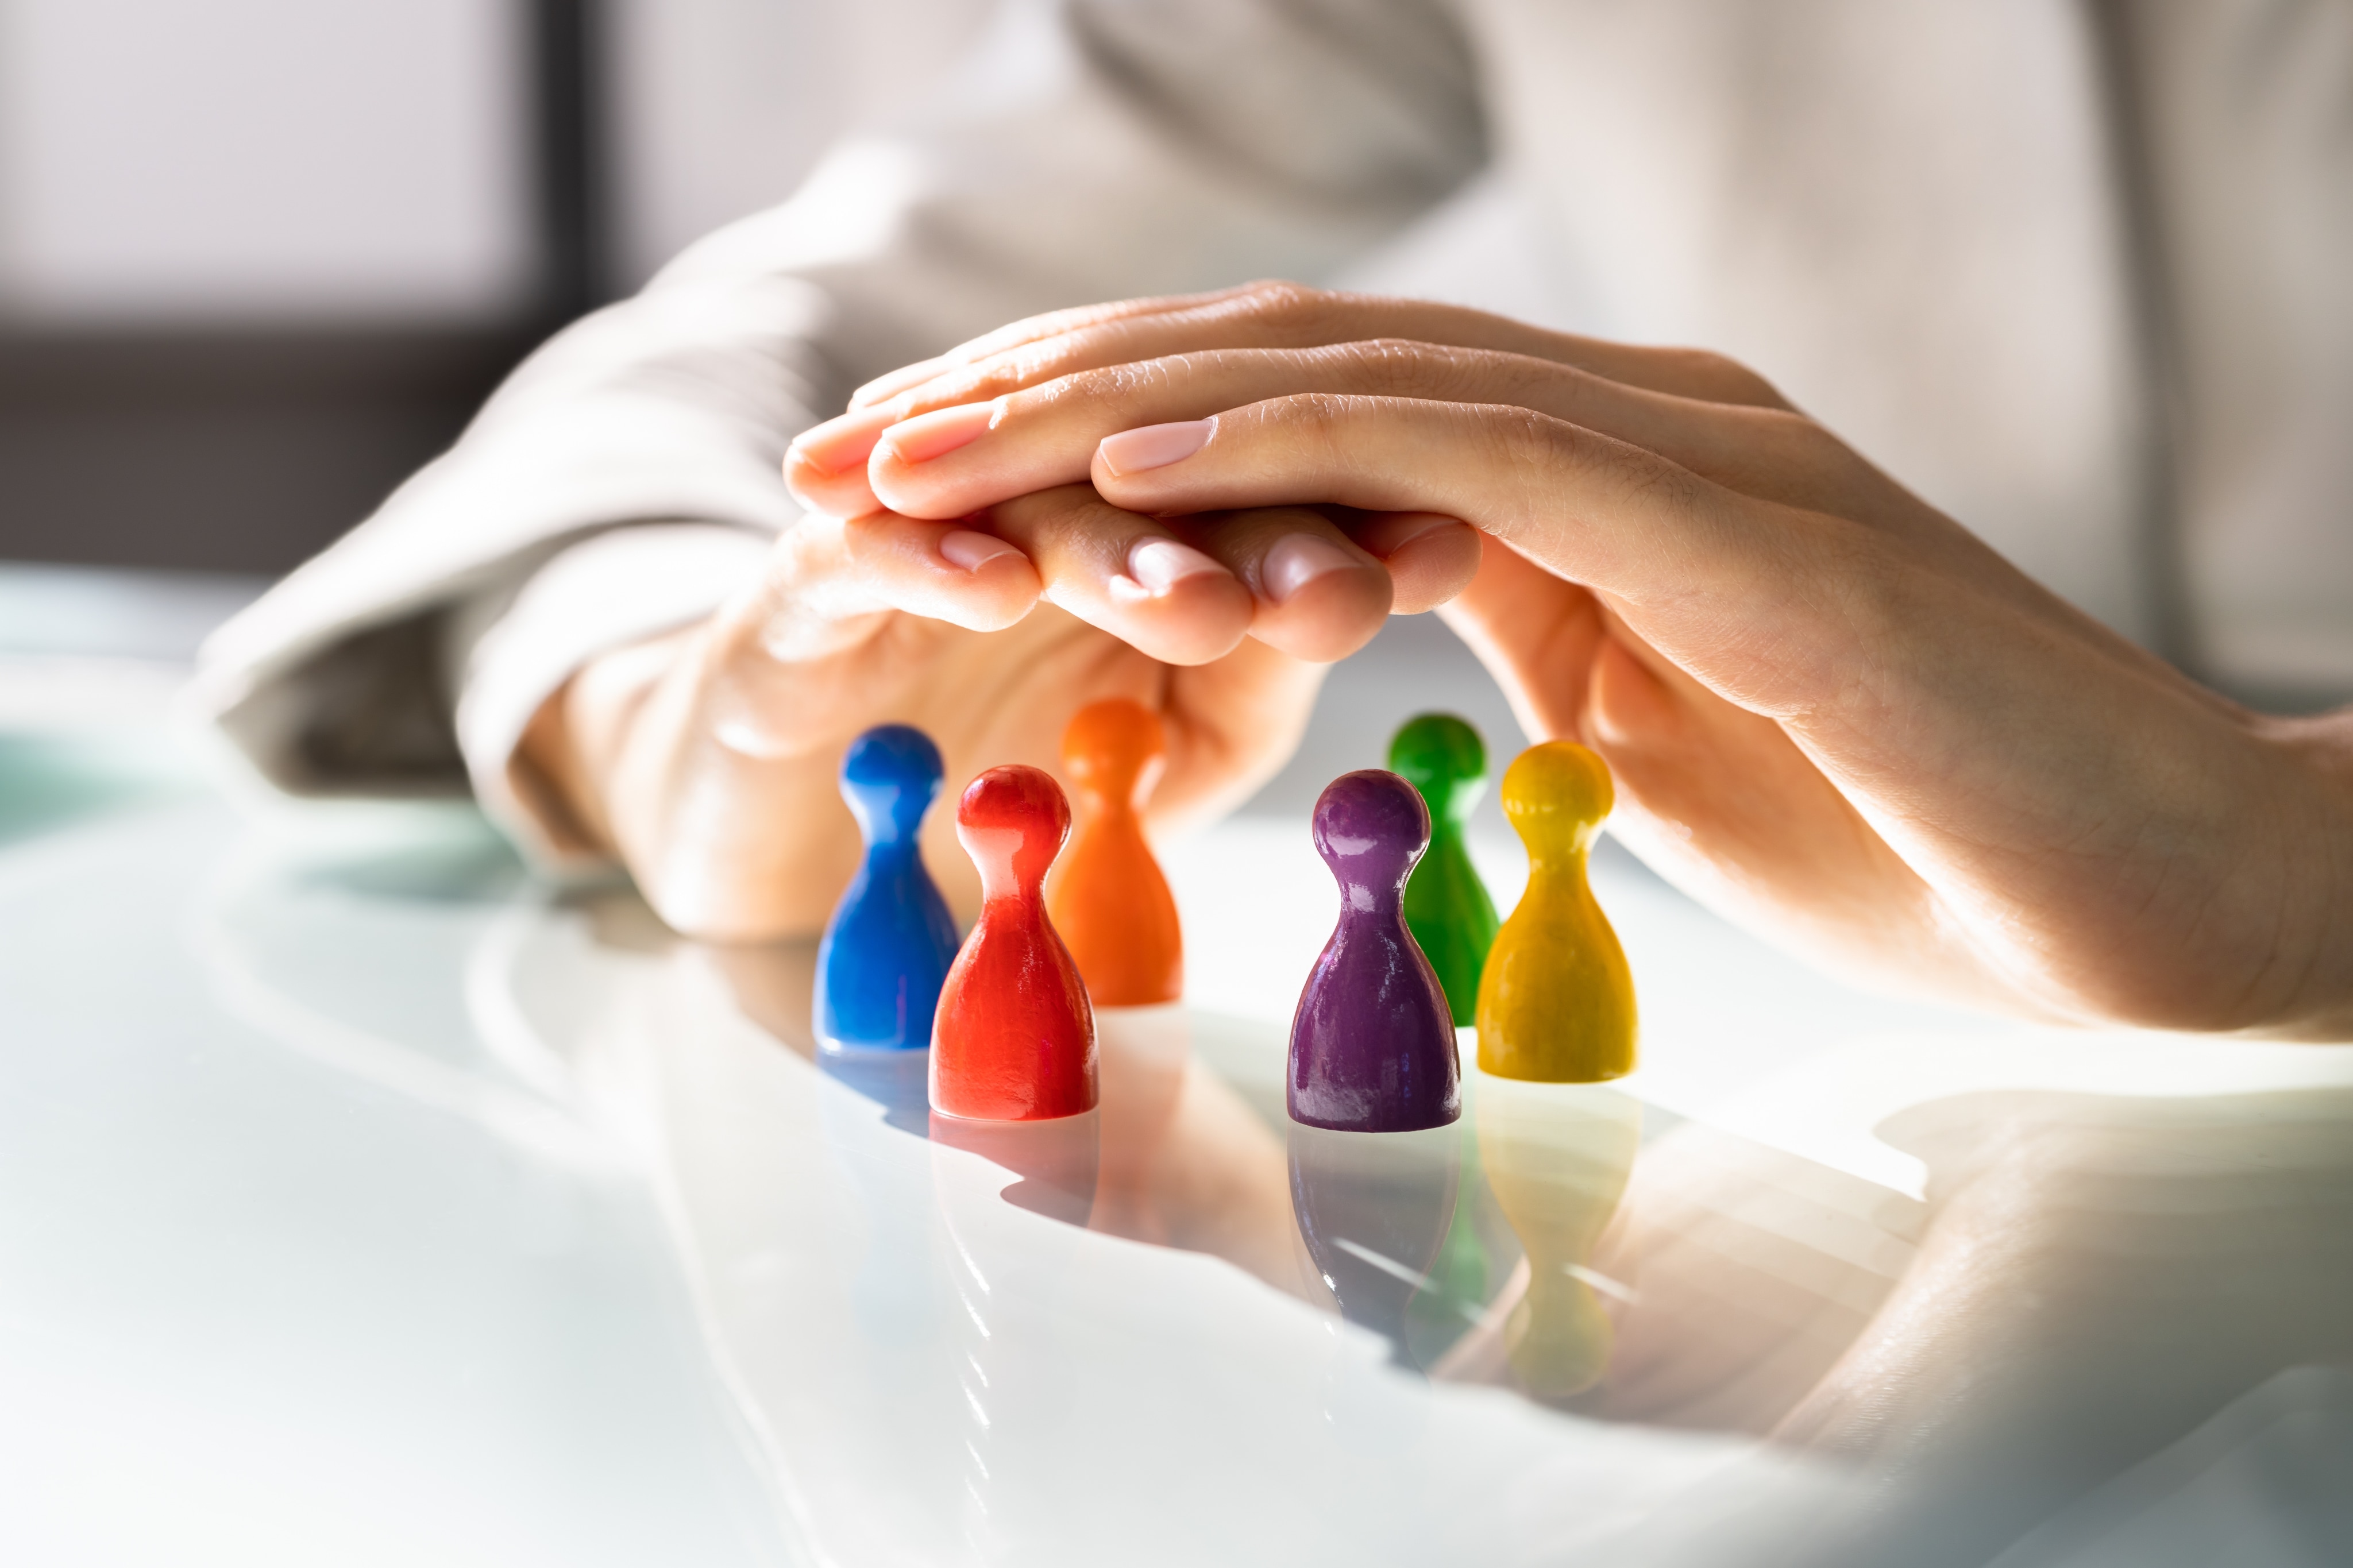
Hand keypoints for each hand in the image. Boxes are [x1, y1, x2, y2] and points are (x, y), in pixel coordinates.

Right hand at [517, 488, 1389, 939]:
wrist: (792, 824)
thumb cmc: (1004, 775)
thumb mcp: (1160, 752)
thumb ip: (1251, 684)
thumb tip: (1361, 597)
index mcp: (1150, 532)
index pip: (1269, 501)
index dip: (1360, 518)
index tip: (1456, 558)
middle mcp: (1045, 506)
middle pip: (1165, 486)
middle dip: (1265, 526)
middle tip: (1348, 582)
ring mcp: (924, 528)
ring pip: (1031, 509)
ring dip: (1122, 548)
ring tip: (1199, 602)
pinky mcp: (805, 577)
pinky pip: (867, 551)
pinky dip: (930, 560)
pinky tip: (993, 585)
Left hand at [795, 283, 2352, 1035]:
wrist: (2163, 893)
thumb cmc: (1925, 838)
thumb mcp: (1666, 735)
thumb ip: (1549, 645)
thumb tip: (1420, 618)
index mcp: (1598, 472)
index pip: (1300, 410)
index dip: (1099, 434)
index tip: (929, 492)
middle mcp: (1627, 418)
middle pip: (1280, 363)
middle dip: (1046, 396)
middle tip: (853, 446)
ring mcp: (1688, 450)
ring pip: (1344, 374)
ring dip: (1113, 403)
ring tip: (926, 441)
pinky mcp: (1737, 523)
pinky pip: (1467, 445)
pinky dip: (1283, 440)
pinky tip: (1126, 462)